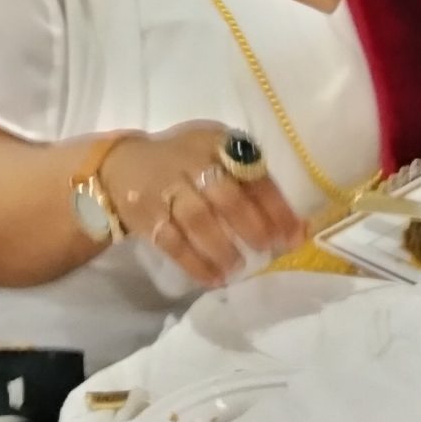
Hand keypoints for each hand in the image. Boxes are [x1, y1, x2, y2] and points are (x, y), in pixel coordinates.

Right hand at [97, 122, 304, 287]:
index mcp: (216, 144)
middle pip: (225, 196)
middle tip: (266, 250)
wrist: (122, 166)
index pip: (252, 174)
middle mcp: (191, 161)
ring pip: (198, 220)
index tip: (294, 235)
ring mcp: (165, 187)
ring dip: (221, 248)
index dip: (276, 206)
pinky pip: (172, 241)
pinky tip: (212, 278)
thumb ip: (253, 186)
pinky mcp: (145, 213)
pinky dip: (194, 263)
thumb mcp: (216, 156)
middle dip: (250, 226)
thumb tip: (298, 228)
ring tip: (237, 267)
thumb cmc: (185, 163)